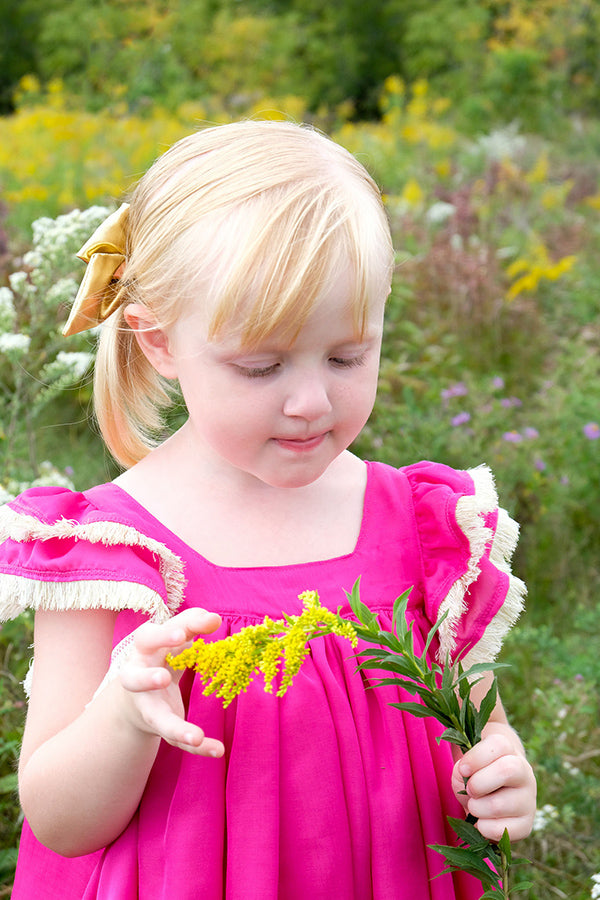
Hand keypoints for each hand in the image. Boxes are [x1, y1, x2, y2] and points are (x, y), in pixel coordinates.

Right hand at [118, 607, 224, 757]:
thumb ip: (192, 623)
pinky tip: (217, 750)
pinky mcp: (160, 726)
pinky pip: (176, 739)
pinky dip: (197, 746)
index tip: (183, 633)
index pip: (148, 639)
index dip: (163, 636)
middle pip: (133, 679)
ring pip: (156, 719)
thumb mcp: (173, 637)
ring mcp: (148, 707)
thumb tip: (214, 618)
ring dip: (173, 727)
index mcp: (142, 651)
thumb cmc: (160, 655)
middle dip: (146, 679)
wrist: (135, 697)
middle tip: (163, 678)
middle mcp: (137, 679)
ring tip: (194, 736)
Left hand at [451, 723, 536, 841]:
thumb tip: (466, 779)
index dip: (476, 757)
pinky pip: (504, 830)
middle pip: (507, 770)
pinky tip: (481, 823)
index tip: (463, 769)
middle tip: (469, 790)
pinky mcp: (527, 824)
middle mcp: (524, 773)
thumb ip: (462, 769)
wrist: (493, 796)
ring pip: (500, 804)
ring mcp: (529, 799)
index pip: (499, 745)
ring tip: (474, 807)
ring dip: (477, 808)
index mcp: (509, 751)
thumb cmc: (476, 775)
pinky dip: (485, 829)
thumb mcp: (466, 767)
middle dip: (479, 783)